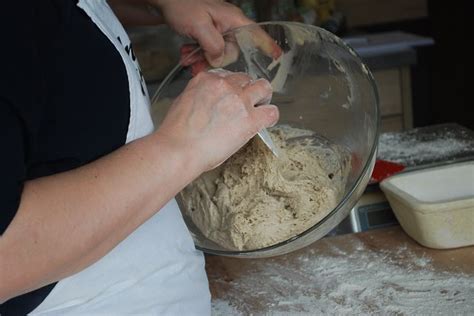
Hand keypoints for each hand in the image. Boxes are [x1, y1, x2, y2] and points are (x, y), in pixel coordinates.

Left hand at [154, 0, 280, 67]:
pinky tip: (186, 53)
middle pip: (231, 51)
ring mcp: (218, 29)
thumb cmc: (182, 6)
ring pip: (217, 53)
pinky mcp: (208, 33)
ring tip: (187, 59)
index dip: (268, 45)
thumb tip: (220, 59)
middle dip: (213, 60)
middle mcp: (229, 25)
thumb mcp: (198, 26)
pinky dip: (197, 54)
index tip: (278, 56)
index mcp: (233, 19)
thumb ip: (213, 44)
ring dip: (202, 59)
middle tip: (195, 64)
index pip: (256, 33)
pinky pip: (208, 50)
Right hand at [155, 70, 278, 171]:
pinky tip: (266, 122)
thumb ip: (200, 97)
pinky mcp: (250, 119)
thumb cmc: (176, 134)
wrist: (178, 150)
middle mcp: (224, 85)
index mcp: (206, 79)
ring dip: (263, 97)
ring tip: (261, 107)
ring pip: (263, 87)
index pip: (227, 75)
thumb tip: (209, 103)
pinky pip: (272, 112)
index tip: (232, 95)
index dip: (232, 86)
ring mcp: (239, 100)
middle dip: (247, 90)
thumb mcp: (182, 102)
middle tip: (247, 103)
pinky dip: (271, 116)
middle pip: (245, 79)